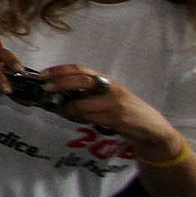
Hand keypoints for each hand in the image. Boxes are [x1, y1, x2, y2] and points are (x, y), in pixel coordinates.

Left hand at [41, 65, 176, 147]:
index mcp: (106, 80)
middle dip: (60, 83)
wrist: (151, 127)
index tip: (43, 74)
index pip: (81, 69)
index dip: (60, 70)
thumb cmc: (123, 110)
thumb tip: (59, 94)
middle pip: (81, 80)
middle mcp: (111, 88)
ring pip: (83, 104)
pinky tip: (79, 119)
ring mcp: (115, 103)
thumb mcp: (106, 96)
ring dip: (68, 108)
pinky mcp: (118, 118)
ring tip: (65, 112)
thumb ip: (87, 93)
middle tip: (46, 88)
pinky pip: (92, 118)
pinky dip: (81, 119)